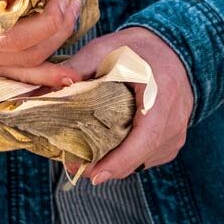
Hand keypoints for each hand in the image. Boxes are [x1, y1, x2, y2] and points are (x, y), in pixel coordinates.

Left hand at [57, 26, 192, 184]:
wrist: (172, 48)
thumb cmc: (137, 48)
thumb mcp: (106, 49)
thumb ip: (78, 68)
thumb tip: (46, 90)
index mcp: (161, 95)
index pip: (145, 138)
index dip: (120, 161)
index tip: (94, 175)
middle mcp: (174, 120)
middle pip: (139, 156)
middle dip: (107, 164)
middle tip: (76, 162)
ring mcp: (177, 133)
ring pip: (143, 161)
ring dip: (117, 160)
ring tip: (90, 150)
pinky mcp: (174, 141)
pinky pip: (148, 157)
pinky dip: (129, 155)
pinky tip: (112, 143)